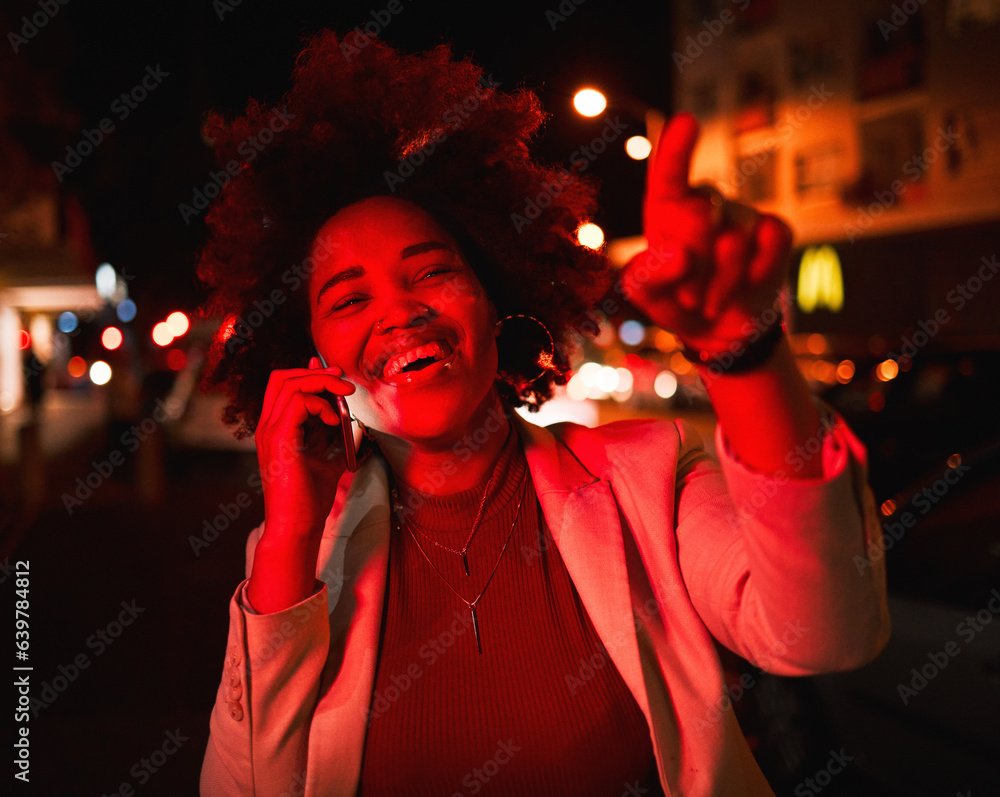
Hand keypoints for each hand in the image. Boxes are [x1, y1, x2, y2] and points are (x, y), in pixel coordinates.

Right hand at [255, 357, 355, 540]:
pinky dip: (321, 404)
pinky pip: (298, 402)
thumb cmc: (308, 501)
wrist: (296, 527)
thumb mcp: (328, 462)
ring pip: (290, 384)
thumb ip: (336, 442)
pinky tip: (334, 421)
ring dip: (322, 384)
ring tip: (345, 397)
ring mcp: (270, 431)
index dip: (308, 373)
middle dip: (315, 371)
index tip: (334, 375)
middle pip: (282, 377)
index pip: (282, 386)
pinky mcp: (280, 439)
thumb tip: (354, 427)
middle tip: (342, 378)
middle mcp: (267, 427)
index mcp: (274, 430)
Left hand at [621, 113, 792, 352]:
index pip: (669, 176)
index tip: (686, 122)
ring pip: (734, 242)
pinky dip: (757, 273)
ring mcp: (743, 214)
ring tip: (708, 303)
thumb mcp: (645, 294)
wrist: (719, 331)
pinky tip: (748, 285)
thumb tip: (680, 256)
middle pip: (700, 217)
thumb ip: (649, 276)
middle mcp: (707, 203)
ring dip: (720, 284)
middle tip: (688, 298)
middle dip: (693, 267)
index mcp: (668, 209)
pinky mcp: (776, 232)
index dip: (676, 151)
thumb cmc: (675, 299)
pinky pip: (771, 244)